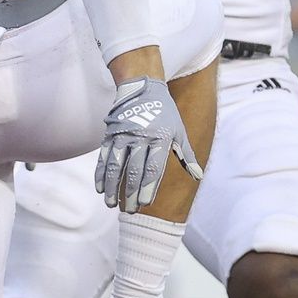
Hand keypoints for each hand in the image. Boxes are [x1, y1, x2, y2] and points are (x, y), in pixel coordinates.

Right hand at [95, 77, 202, 212]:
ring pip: (115, 165)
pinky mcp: (110, 133)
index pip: (153, 168)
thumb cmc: (165, 113)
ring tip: (111, 204)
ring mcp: (123, 134)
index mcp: (160, 138)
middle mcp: (140, 136)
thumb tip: (198, 176)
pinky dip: (100, 173)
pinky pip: (103, 156)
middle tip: (129, 210)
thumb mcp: (179, 131)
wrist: (142, 86)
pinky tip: (100, 188)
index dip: (147, 187)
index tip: (144, 203)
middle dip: (130, 192)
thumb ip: (186, 155)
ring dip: (111, 186)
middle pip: (133, 169)